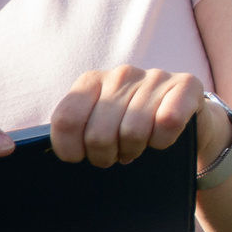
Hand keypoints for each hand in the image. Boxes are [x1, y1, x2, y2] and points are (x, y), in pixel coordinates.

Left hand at [49, 66, 211, 168]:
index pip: (66, 120)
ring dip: (135, 150)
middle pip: (98, 134)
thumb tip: (46, 155)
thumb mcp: (98, 122)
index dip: (69, 149)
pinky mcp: (186, 84)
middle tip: (114, 157)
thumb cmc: (131, 124)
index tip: (79, 158)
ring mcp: (155, 77)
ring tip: (137, 148)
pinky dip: (163, 141)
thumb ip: (76, 129)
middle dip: (105, 156)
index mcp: (92, 81)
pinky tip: (161, 138)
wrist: (185, 114)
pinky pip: (167, 123)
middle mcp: (121, 74)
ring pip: (133, 132)